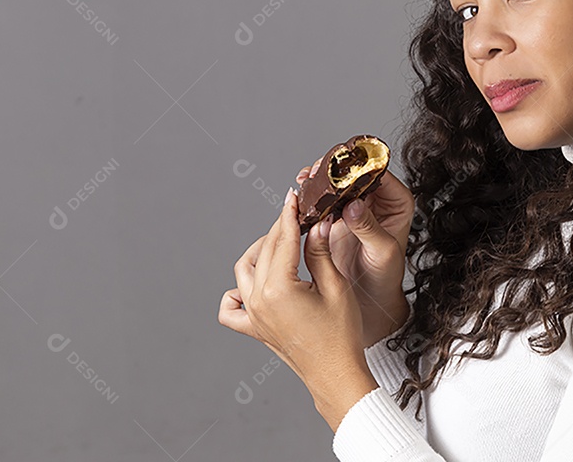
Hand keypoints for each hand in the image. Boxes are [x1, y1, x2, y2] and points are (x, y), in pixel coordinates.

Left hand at [218, 187, 374, 412]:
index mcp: (279, 288)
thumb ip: (320, 253)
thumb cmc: (341, 335)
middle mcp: (259, 300)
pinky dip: (236, 292)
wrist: (335, 373)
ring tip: (281, 242)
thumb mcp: (336, 287)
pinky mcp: (254, 328)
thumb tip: (317, 225)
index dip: (290, 215)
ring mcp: (253, 315)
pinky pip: (231, 307)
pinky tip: (255, 283)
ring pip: (244, 271)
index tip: (293, 197)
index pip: (284, 240)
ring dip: (260, 252)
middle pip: (265, 251)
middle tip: (296, 215)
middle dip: (279, 228)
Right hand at [296, 157, 413, 343]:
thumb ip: (370, 228)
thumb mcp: (383, 252)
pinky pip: (325, 200)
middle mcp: (378, 200)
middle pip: (356, 173)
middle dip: (335, 169)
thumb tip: (354, 205)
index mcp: (397, 202)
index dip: (361, 167)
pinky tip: (302, 195)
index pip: (380, 174)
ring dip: (321, 180)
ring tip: (307, 179)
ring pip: (338, 183)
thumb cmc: (386, 276)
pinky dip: (313, 196)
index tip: (342, 168)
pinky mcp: (338, 217)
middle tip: (318, 171)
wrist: (371, 297)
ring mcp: (356, 207)